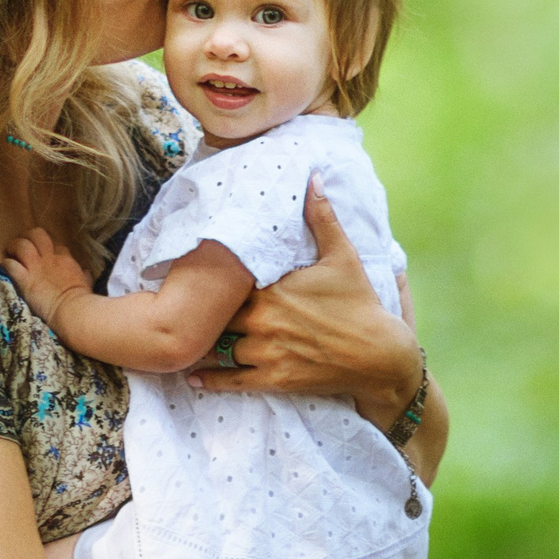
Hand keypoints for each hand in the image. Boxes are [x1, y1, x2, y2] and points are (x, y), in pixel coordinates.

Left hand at [0, 227, 94, 335]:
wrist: (72, 310)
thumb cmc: (82, 299)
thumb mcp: (86, 284)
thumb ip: (85, 276)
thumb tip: (86, 272)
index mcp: (66, 259)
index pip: (56, 244)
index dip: (49, 247)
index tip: (44, 254)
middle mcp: (50, 258)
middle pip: (37, 235)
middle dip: (27, 236)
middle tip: (22, 243)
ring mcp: (36, 268)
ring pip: (21, 245)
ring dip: (14, 246)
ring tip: (11, 251)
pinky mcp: (25, 280)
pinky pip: (11, 265)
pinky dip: (7, 264)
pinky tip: (6, 266)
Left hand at [188, 180, 420, 421]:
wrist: (380, 356)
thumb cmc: (360, 304)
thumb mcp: (343, 256)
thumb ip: (322, 217)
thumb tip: (312, 178)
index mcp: (273, 289)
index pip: (224, 282)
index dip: (207, 280)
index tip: (188, 274)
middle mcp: (263, 320)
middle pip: (216, 316)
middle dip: (202, 313)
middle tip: (178, 308)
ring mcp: (266, 352)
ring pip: (219, 349)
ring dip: (203, 346)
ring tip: (181, 341)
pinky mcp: (274, 379)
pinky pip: (231, 380)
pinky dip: (210, 380)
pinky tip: (193, 377)